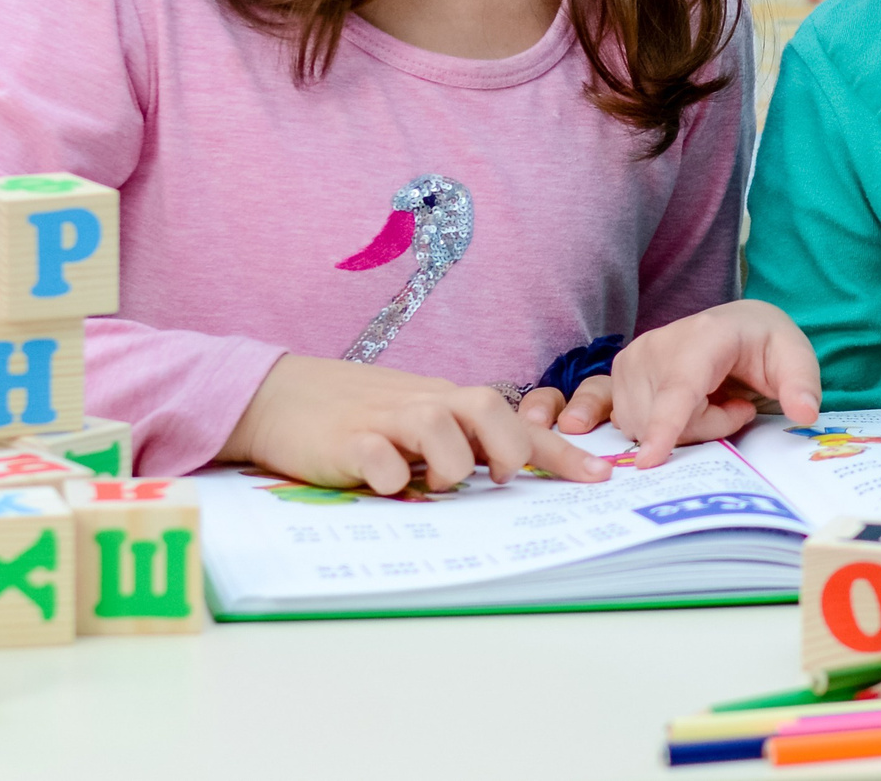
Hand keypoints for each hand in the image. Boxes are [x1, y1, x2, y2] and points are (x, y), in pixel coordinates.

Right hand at [218, 354, 609, 492]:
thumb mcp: (418, 418)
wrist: (279, 395)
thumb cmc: (359, 413)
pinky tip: (383, 486)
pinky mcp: (346, 442)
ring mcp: (385, 420)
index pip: (517, 423)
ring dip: (450, 466)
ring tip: (433, 484)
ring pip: (440, 429)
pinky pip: (377, 459)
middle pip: (489, 408)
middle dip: (508, 448)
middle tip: (497, 478)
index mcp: (448, 401)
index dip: (561, 453)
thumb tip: (516, 471)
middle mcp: (425, 403)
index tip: (601, 478)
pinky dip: (387, 477)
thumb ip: (461, 439)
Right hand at [609, 300, 822, 467]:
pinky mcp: (617, 377)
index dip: (665, 426)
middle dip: (709, 427)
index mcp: (703, 336)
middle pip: (671, 422)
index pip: (680, 389)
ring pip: (649, 430)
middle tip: (736, 404)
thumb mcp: (795, 356)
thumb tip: (804, 414)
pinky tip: (685, 404)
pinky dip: (664, 427)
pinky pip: (636, 427)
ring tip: (713, 400)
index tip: (648, 461)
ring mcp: (632, 361)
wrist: (734, 325)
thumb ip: (802, 384)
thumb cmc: (763, 342)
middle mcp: (657, 344)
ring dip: (687, 428)